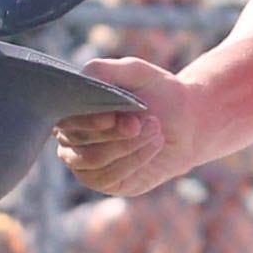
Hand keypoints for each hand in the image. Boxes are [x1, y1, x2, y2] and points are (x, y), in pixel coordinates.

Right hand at [53, 56, 196, 196]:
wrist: (187, 123)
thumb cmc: (157, 93)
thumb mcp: (136, 72)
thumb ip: (107, 70)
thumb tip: (83, 76)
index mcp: (73, 109)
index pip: (64, 118)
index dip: (86, 120)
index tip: (112, 117)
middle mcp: (71, 138)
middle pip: (78, 142)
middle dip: (113, 133)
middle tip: (143, 122)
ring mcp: (85, 164)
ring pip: (93, 161)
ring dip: (127, 146)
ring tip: (155, 129)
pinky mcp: (105, 182)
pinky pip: (110, 178)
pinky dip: (135, 160)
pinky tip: (154, 144)